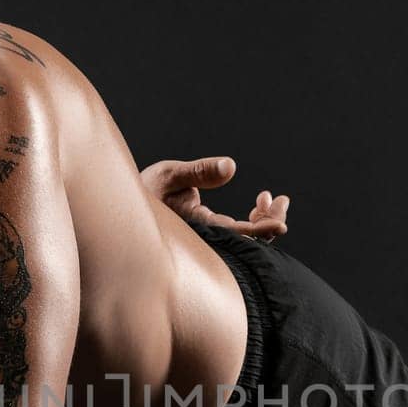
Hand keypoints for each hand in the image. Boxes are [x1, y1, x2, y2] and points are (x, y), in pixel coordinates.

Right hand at [140, 155, 289, 241]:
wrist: (124, 209)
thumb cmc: (142, 190)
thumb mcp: (170, 174)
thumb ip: (199, 171)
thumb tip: (231, 166)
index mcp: (197, 227)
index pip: (236, 234)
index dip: (261, 231)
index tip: (281, 223)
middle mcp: (206, 239)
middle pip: (248, 240)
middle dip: (270, 222)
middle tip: (283, 201)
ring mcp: (209, 239)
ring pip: (246, 238)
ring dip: (264, 219)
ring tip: (273, 199)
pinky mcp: (211, 235)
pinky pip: (240, 233)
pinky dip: (254, 219)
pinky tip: (259, 202)